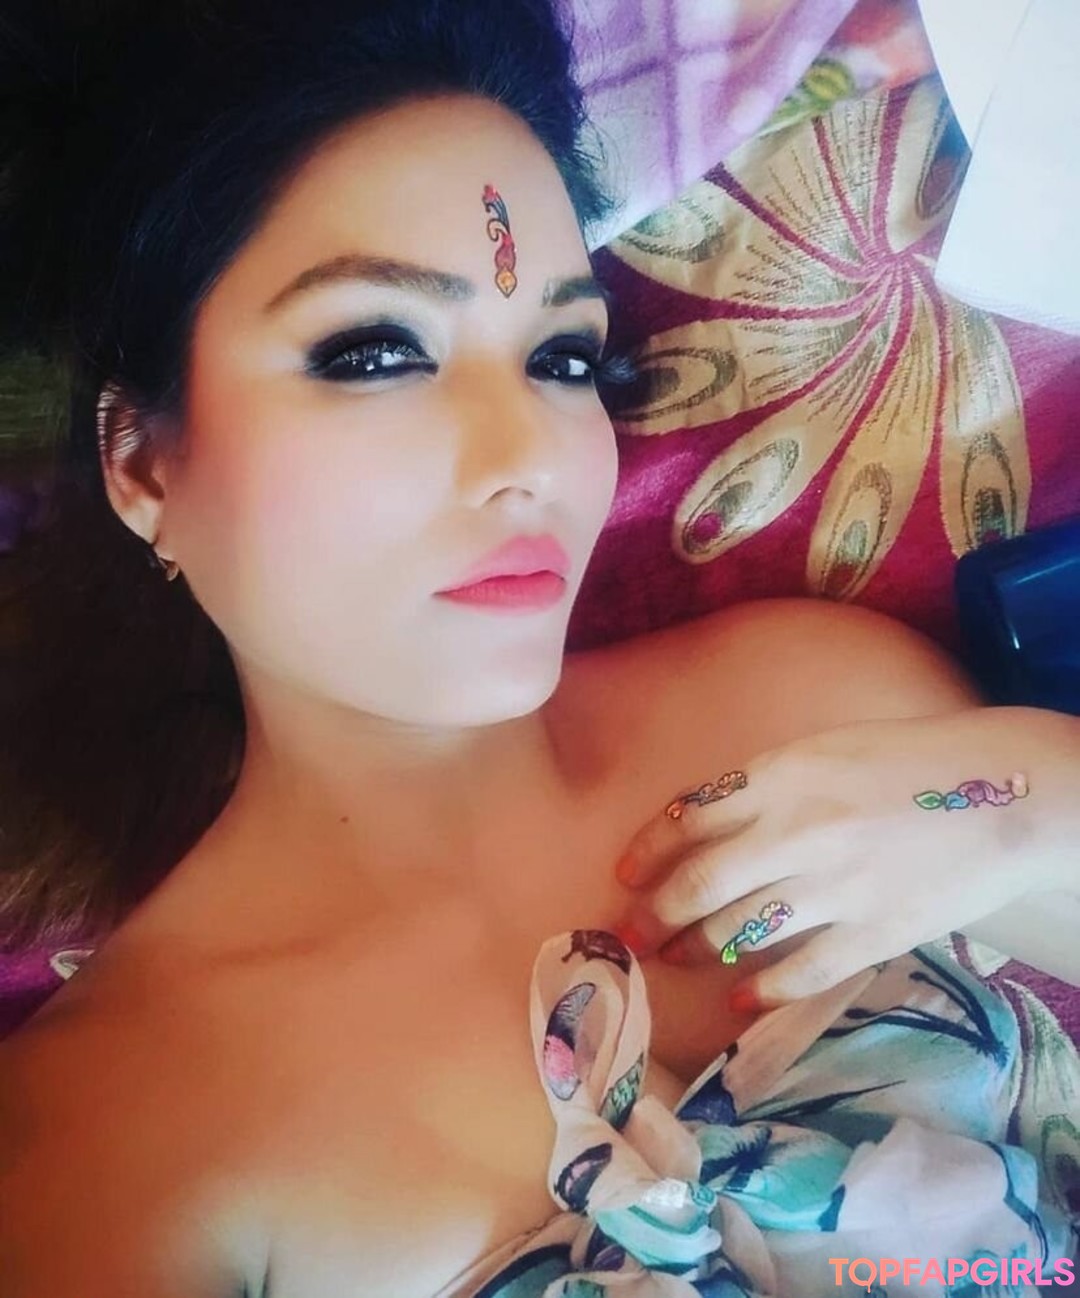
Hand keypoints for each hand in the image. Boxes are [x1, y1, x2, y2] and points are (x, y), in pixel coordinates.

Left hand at [612, 710, 1072, 1009]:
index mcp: (781, 776)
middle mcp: (796, 832)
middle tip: (630, 932)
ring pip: (739, 932)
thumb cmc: (913, 761)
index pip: (688, 817)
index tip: (626, 873)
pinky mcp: (874, 933)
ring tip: (675, 959)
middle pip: (700, 884)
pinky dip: (763, 991)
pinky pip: (801, 972)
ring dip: (696, 950)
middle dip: (655, 914)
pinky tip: (741, 999)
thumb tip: (708, 826)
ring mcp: (835, 888)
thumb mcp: (826, 750)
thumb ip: (766, 786)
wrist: (1007, 792)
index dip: (648, 850)